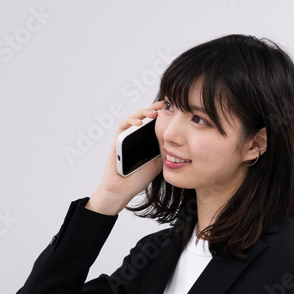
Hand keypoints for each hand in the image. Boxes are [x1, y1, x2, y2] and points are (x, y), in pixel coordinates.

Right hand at [87, 100, 164, 214]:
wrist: (124, 188)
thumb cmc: (139, 177)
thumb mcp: (158, 162)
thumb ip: (164, 150)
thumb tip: (176, 141)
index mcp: (146, 140)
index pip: (154, 122)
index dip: (163, 114)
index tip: (173, 109)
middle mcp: (135, 136)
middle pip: (144, 116)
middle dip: (154, 108)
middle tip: (164, 104)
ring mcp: (126, 136)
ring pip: (134, 118)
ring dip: (144, 112)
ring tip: (154, 112)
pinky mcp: (117, 139)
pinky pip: (123, 126)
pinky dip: (131, 121)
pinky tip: (140, 122)